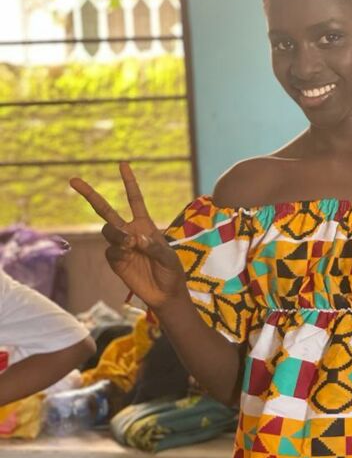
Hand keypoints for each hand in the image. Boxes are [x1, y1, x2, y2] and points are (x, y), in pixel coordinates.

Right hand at [70, 163, 187, 309]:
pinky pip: (111, 251)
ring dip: (117, 234)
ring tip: (130, 243)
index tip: (123, 164)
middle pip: (105, 210)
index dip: (129, 182)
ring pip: (108, 230)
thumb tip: (134, 238)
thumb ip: (153, 246)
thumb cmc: (171, 271)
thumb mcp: (168, 256)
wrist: (164, 293)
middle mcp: (129, 231)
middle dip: (89, 194)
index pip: (134, 199)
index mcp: (145, 224)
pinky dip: (119, 251)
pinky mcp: (115, 261)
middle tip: (73, 180)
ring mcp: (120, 246)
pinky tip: (129, 256)